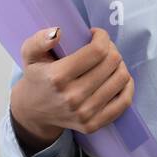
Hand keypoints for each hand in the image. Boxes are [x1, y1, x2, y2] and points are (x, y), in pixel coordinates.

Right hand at [9, 26, 134, 145]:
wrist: (33, 111)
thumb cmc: (36, 77)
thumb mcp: (29, 54)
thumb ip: (39, 40)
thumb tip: (58, 32)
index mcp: (57, 77)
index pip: (97, 51)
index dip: (102, 37)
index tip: (95, 34)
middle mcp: (73, 97)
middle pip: (112, 63)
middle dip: (111, 48)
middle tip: (102, 47)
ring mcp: (85, 113)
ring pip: (121, 79)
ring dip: (119, 64)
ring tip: (109, 61)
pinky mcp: (93, 124)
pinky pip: (124, 102)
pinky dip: (127, 85)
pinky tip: (118, 76)